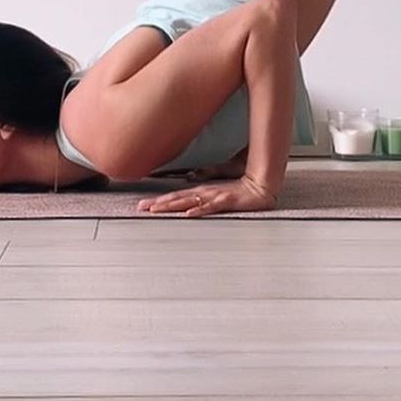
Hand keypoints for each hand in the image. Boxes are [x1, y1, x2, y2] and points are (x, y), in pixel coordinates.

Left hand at [137, 174, 277, 216]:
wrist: (260, 186)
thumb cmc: (239, 193)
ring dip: (172, 205)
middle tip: (141, 207)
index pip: (175, 197)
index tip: (143, 205)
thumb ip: (202, 199)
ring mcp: (214, 196)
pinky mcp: (226, 201)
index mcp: (201, 192)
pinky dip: (199, 210)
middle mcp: (204, 193)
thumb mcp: (216, 195)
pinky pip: (211, 207)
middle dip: (158, 203)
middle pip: (177, 198)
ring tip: (157, 209)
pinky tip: (189, 214)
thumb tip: (187, 206)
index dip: (159, 201)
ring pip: (189, 201)